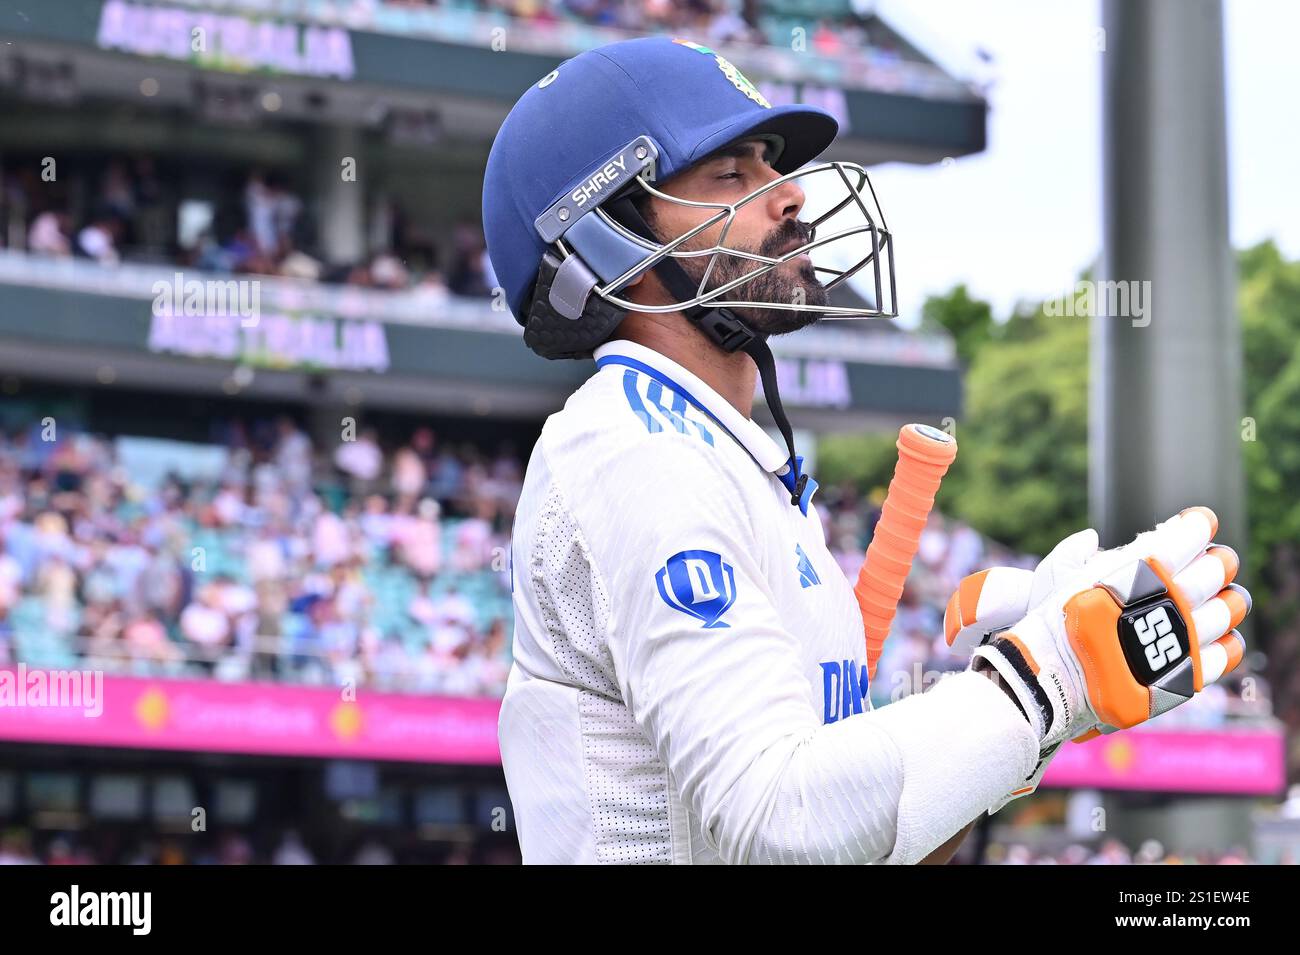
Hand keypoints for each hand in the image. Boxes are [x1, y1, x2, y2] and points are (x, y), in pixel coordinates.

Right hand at [969, 506, 1249, 748]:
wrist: (1053, 676)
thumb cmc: (1052, 621)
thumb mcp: (1055, 573)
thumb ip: (1076, 551)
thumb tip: (1092, 539)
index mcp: (1144, 567)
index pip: (1187, 537)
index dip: (1198, 526)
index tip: (1202, 521)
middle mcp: (1171, 599)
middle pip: (1212, 573)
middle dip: (1218, 562)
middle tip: (1219, 559)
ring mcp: (1184, 638)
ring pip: (1225, 613)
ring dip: (1230, 600)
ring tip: (1228, 596)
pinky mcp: (1188, 674)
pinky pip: (1222, 655)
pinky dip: (1228, 642)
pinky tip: (1224, 635)